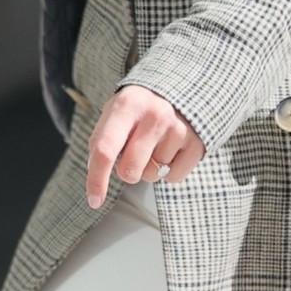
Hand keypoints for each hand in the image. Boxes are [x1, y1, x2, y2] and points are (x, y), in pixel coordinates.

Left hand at [86, 87, 204, 208]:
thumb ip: (101, 138)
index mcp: (127, 105)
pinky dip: (168, 170)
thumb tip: (95, 171)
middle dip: (127, 171)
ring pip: (151, 176)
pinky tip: (171, 149)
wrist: (183, 89)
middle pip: (129, 171)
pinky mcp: (197, 144)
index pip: (105, 149)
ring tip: (156, 144)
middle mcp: (155, 115)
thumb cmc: (140, 107)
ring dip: (149, 168)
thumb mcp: (116, 111)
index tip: (94, 201)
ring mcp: (178, 129)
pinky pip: (173, 178)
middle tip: (133, 152)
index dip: (96, 179)